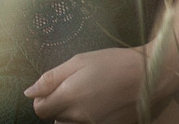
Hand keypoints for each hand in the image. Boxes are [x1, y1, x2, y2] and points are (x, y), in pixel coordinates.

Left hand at [23, 46, 149, 123]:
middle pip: (55, 117)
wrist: (148, 76)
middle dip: (60, 104)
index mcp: (70, 97)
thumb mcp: (79, 61)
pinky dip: (89, 117)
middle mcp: (79, 118)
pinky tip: (101, 102)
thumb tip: (29, 92)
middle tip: (77, 86)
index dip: (43, 97)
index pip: (40, 109)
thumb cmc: (114, 63)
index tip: (53, 87)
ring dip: (73, 113)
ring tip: (91, 94)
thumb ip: (51, 78)